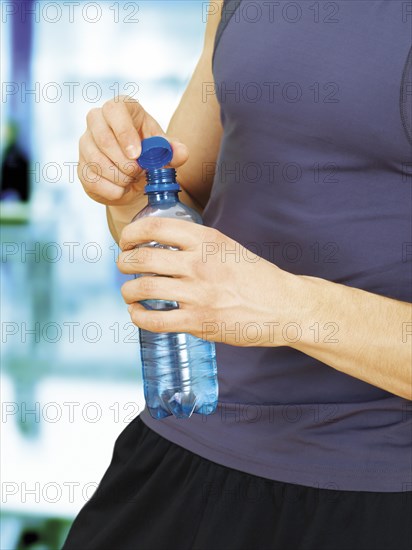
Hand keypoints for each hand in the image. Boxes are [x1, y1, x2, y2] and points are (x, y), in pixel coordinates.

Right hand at [78, 96, 188, 206]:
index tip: (137, 155)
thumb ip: (174, 151)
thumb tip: (181, 152)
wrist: (136, 179)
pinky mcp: (82, 165)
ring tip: (132, 180)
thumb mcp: (165, 151)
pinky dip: (111, 189)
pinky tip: (122, 189)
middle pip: (102, 138)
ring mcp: (86, 143)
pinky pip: (91, 179)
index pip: (114, 110)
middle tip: (138, 172)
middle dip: (124, 162)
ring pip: (95, 160)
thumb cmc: (150, 155)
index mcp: (120, 109)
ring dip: (118, 176)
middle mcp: (98, 120)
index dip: (124, 133)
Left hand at [117, 217, 294, 346]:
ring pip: (144, 288)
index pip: (155, 227)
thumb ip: (198, 245)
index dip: (131, 233)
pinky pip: (156, 320)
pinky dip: (139, 317)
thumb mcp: (228, 247)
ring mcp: (199, 295)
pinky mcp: (200, 322)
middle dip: (124, 262)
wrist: (284, 306)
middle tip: (124, 266)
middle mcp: (200, 264)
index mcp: (207, 240)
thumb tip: (162, 247)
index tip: (126, 241)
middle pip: (142, 258)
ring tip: (129, 292)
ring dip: (128, 291)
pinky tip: (137, 314)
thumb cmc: (256, 277)